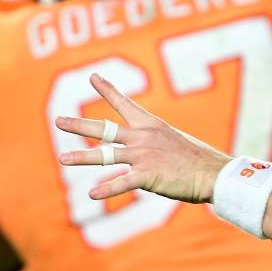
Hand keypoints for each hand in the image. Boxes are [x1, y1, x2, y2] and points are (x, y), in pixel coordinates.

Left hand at [55, 74, 228, 203]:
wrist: (213, 173)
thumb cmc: (197, 159)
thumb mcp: (173, 142)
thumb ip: (153, 144)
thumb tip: (142, 150)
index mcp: (151, 125)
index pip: (125, 103)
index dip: (108, 90)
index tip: (93, 77)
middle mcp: (144, 137)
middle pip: (105, 129)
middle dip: (79, 124)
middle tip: (58, 120)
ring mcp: (144, 155)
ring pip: (105, 155)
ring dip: (82, 157)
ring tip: (62, 159)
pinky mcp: (148, 175)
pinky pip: (122, 183)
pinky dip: (106, 189)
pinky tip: (92, 194)